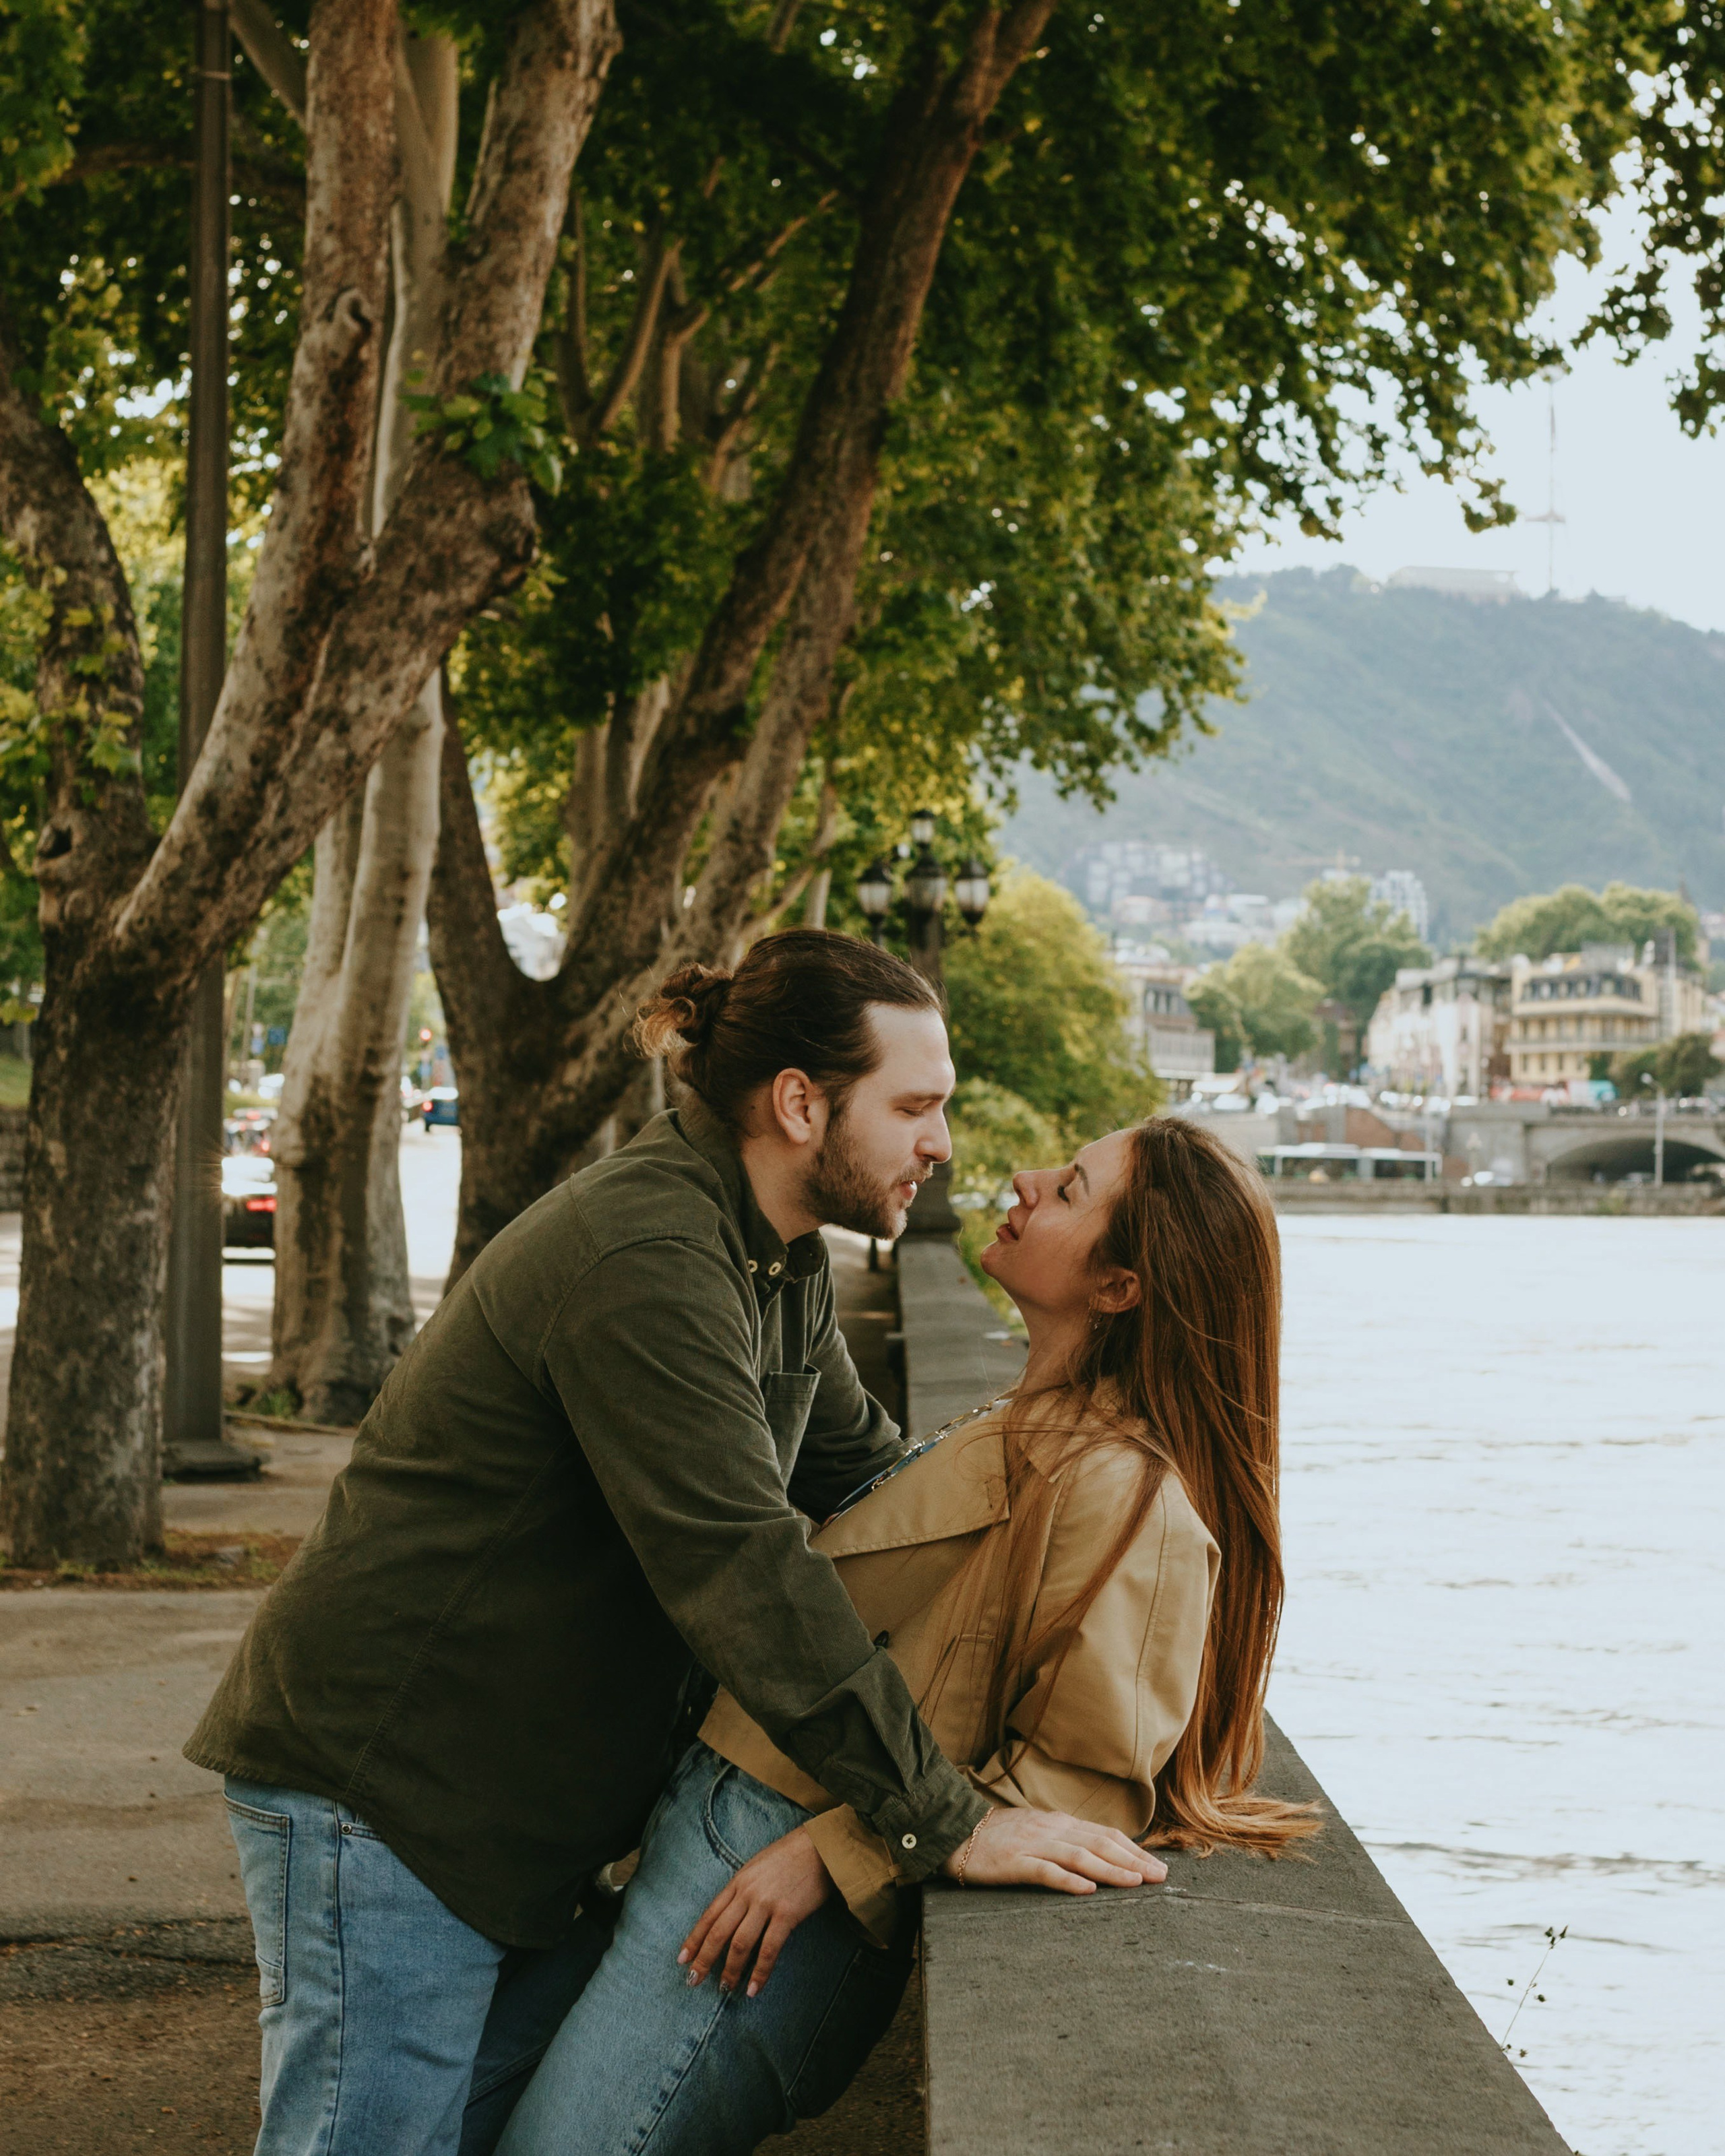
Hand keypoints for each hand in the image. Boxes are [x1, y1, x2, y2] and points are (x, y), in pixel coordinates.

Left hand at [678, 1825, 834, 1997]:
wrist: (819, 1846)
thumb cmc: (790, 1856)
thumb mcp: (757, 1867)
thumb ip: (743, 1890)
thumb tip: (732, 1916)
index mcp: (738, 1881)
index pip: (709, 1915)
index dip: (694, 1939)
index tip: (683, 1959)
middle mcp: (747, 1893)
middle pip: (719, 1932)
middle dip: (704, 1959)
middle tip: (694, 1981)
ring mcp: (766, 1903)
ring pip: (739, 1944)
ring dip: (729, 1970)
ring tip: (724, 1988)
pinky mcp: (787, 1914)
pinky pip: (769, 1949)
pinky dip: (759, 1972)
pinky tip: (754, 1988)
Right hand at [944, 1806, 1167, 1894]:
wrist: (957, 1833)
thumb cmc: (1000, 1837)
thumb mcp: (1039, 1831)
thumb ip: (1066, 1840)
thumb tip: (1099, 1855)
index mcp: (1060, 1823)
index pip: (1105, 1834)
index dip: (1133, 1849)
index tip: (1157, 1865)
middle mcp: (1052, 1830)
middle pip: (1100, 1844)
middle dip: (1133, 1860)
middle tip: (1160, 1876)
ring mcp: (1034, 1845)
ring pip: (1080, 1857)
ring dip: (1111, 1870)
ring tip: (1136, 1882)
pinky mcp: (1015, 1862)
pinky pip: (1046, 1872)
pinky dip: (1068, 1881)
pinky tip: (1087, 1891)